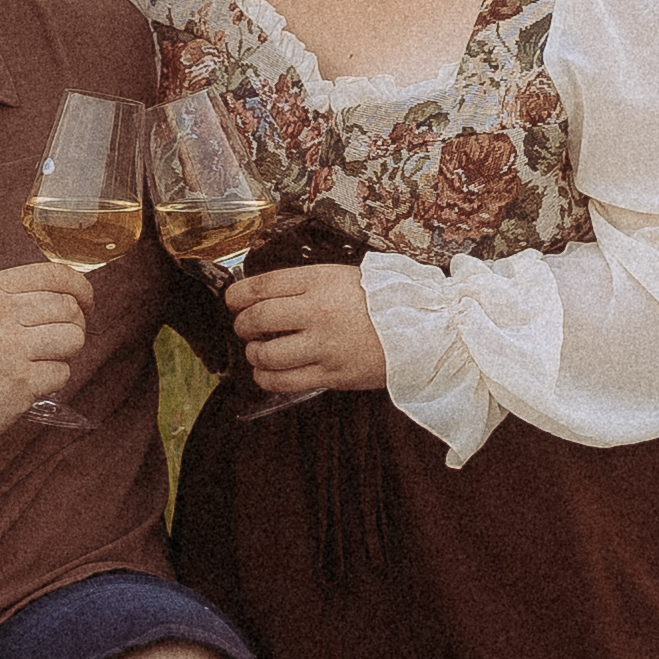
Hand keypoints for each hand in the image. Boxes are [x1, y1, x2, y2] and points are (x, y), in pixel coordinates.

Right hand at [0, 258, 95, 448]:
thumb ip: (16, 297)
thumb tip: (71, 295)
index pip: (55, 274)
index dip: (82, 287)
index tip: (87, 302)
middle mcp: (1, 314)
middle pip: (70, 307)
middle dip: (76, 324)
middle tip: (60, 340)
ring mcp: (11, 349)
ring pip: (74, 338)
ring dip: (67, 352)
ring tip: (44, 360)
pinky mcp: (20, 383)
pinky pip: (63, 373)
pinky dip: (52, 381)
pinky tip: (30, 383)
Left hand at [223, 262, 386, 399]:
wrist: (426, 328)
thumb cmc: (386, 300)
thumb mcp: (345, 276)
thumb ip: (307, 284)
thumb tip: (267, 294)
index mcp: (319, 280)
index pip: (261, 286)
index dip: (237, 295)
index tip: (232, 301)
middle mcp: (317, 311)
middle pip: (257, 319)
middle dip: (242, 326)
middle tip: (244, 329)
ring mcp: (324, 345)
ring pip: (266, 355)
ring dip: (254, 355)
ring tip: (258, 353)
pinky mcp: (332, 375)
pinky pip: (285, 381)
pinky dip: (267, 379)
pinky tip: (268, 374)